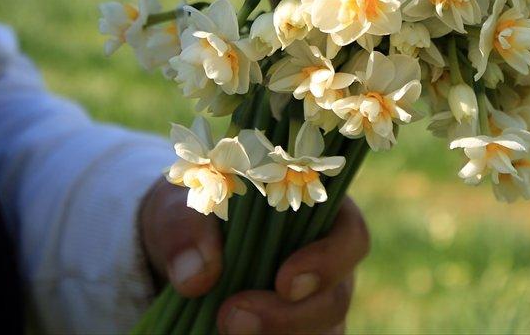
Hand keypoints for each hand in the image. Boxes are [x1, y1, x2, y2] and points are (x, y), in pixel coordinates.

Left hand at [140, 178, 369, 334]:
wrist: (179, 254)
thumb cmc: (192, 215)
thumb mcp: (179, 207)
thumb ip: (185, 229)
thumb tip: (197, 277)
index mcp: (318, 213)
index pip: (351, 236)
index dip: (329, 261)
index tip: (284, 283)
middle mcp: (327, 263)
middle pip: (337, 298)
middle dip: (288, 316)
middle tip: (232, 318)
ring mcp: (313, 305)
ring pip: (322, 333)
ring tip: (224, 331)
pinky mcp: (294, 333)